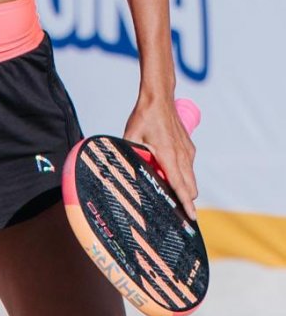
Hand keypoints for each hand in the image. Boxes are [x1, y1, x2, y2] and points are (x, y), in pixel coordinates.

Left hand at [123, 98, 198, 221]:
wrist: (159, 97)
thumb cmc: (144, 116)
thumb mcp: (131, 137)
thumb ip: (130, 155)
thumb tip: (123, 170)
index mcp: (168, 155)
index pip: (180, 185)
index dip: (186, 203)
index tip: (191, 218)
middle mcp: (182, 155)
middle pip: (190, 187)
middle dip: (186, 200)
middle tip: (176, 212)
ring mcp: (187, 151)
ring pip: (191, 178)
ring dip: (184, 188)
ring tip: (172, 196)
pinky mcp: (188, 146)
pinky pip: (189, 167)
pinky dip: (183, 175)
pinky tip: (170, 174)